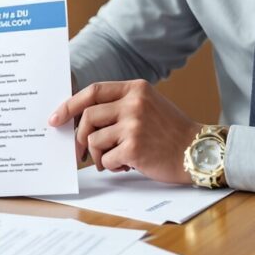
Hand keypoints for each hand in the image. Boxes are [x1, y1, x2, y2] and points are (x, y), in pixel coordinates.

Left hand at [47, 80, 198, 184]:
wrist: (198, 151)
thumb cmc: (170, 132)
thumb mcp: (148, 106)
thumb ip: (119, 106)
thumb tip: (80, 121)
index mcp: (136, 88)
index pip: (92, 91)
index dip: (70, 105)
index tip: (55, 118)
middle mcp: (134, 103)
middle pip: (88, 117)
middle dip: (78, 137)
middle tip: (79, 153)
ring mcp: (134, 124)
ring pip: (94, 139)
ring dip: (97, 155)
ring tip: (112, 160)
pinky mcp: (134, 147)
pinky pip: (106, 158)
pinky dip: (111, 165)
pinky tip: (125, 166)